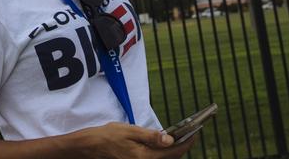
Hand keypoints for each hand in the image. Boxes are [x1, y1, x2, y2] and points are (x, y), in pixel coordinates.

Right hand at [77, 121, 197, 158]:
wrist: (93, 146)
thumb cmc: (109, 136)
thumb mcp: (130, 131)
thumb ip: (150, 136)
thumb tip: (170, 139)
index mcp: (145, 157)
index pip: (173, 151)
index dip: (187, 142)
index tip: (195, 133)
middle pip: (172, 157)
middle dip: (182, 146)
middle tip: (189, 133)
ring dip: (173, 150)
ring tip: (179, 136)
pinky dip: (164, 152)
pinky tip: (163, 143)